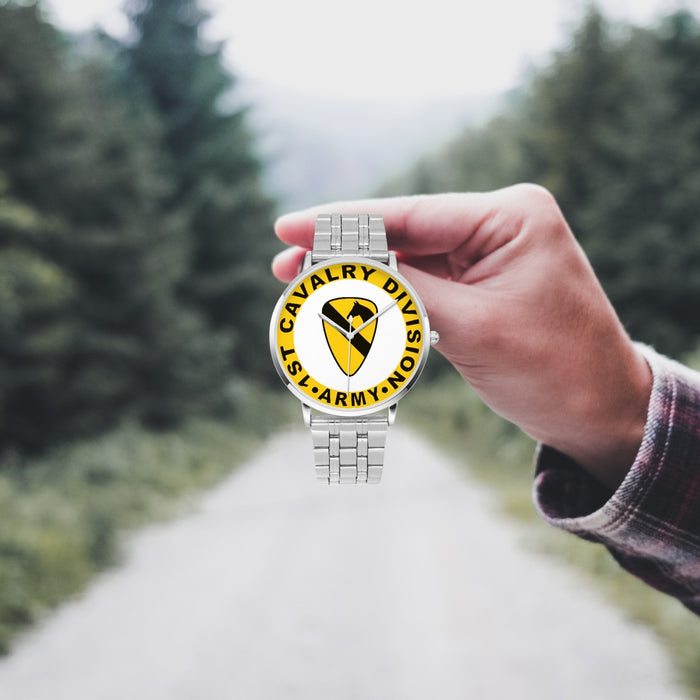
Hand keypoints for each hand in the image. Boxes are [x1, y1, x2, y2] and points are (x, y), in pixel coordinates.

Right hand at [273, 185, 651, 489]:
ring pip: (408, 260)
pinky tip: (352, 302)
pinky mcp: (482, 285)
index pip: (409, 214)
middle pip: (403, 233)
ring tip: (306, 288)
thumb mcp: (471, 327)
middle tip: (284, 266)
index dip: (341, 224)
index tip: (286, 229)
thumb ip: (403, 290)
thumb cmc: (554, 371)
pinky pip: (424, 284)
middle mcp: (501, 225)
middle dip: (344, 252)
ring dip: (361, 277)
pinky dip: (387, 297)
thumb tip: (339, 267)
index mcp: (511, 216)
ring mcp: (491, 254)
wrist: (602, 414)